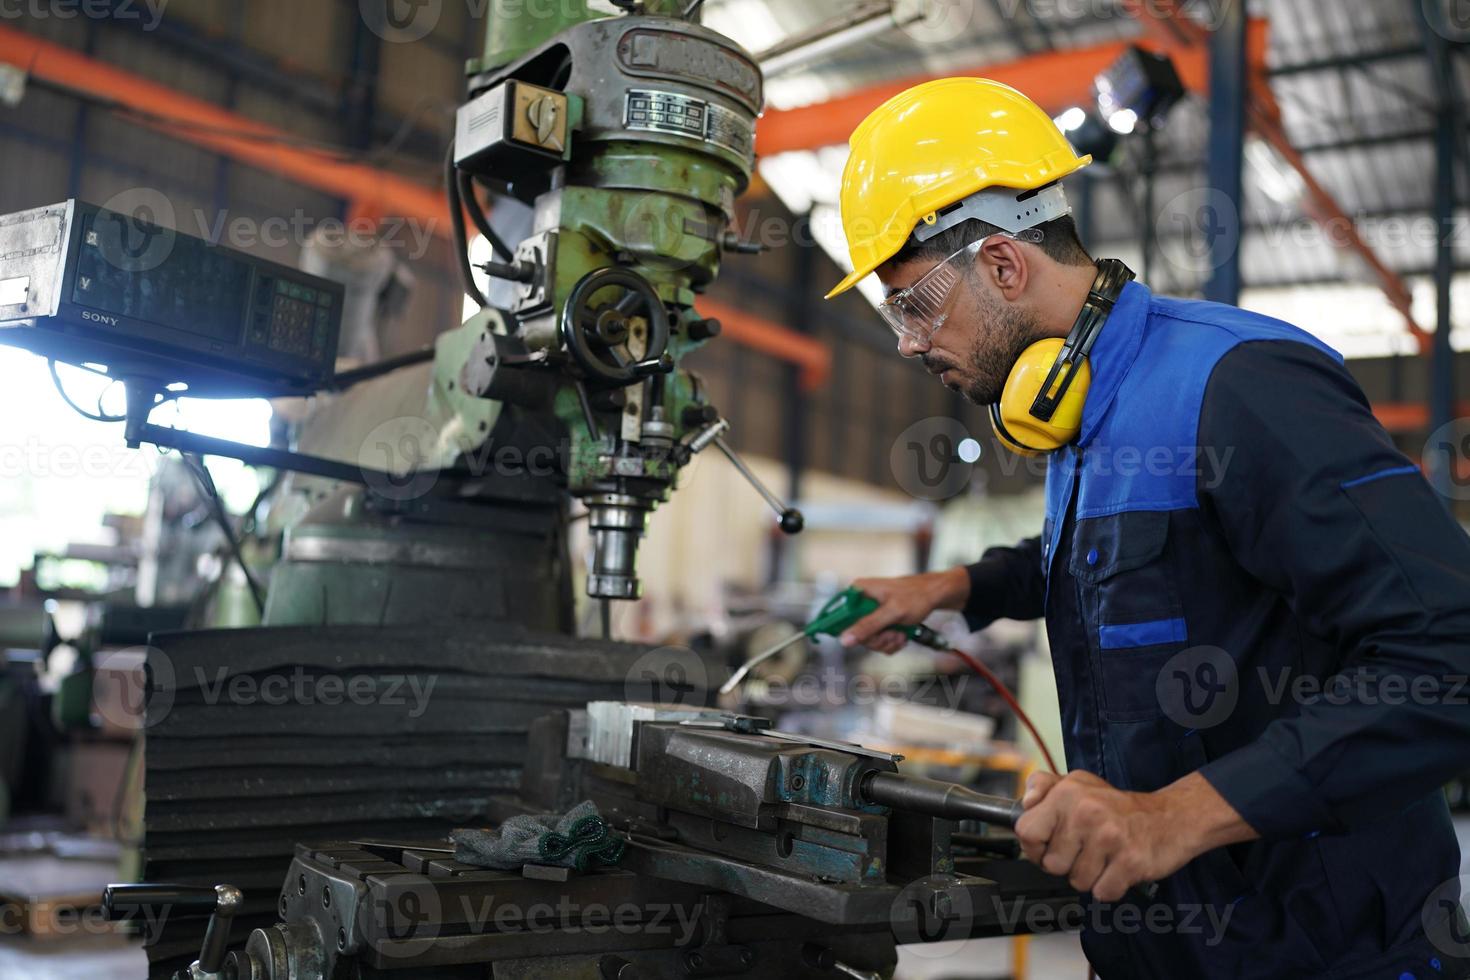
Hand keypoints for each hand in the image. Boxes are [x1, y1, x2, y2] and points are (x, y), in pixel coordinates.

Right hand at [839, 568, 969, 653]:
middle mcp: (861, 602)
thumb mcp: (892, 612)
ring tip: (900, 632)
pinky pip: (879, 641)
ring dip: (887, 641)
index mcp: (858, 592)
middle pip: (855, 633)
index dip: (843, 629)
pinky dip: (892, 642)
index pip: (837, 615)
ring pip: (869, 640)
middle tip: (891, 633)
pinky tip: (901, 634)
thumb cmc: (916, 596)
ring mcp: (870, 614)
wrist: (935, 596)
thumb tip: (844, 639)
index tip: (850, 635)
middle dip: (877, 638)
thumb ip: (867, 626)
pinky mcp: (880, 622)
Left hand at [1014, 770, 1256, 901]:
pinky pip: (1102, 893)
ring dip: (1090, 877)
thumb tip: (1025, 802)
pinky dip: (1110, 887)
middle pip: (1052, 865)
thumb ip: (1044, 786)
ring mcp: (1109, 837)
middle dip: (1066, 865)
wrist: (1171, 817)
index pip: (1026, 831)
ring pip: (1077, 881)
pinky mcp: (1130, 861)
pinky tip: (1118, 868)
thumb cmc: (1119, 807)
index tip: (1048, 846)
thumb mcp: (1078, 783)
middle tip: (1086, 851)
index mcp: (1067, 793)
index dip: (1034, 846)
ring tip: (1104, 857)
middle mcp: (1086, 812)